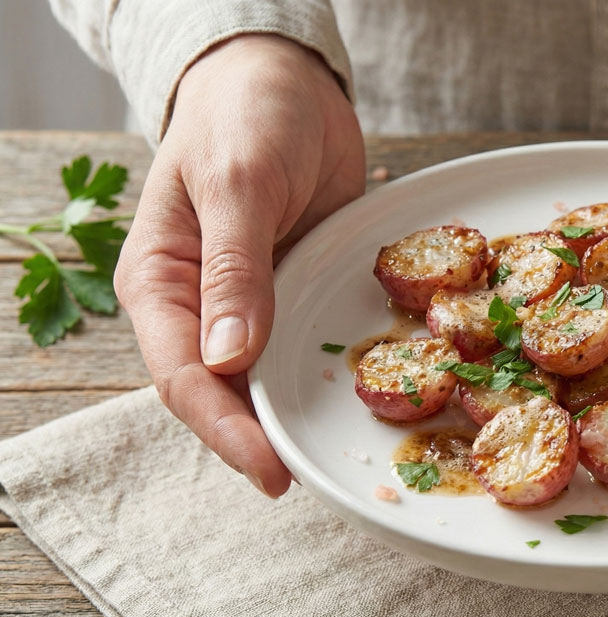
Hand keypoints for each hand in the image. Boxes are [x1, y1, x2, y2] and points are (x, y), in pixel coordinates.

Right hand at [114, 35, 364, 495]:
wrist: (285, 80)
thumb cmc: (243, 116)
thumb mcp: (236, 184)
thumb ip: (235, 269)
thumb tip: (228, 360)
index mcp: (163, 286)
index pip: (184, 379)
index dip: (226, 430)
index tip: (271, 469)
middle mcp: (205, 307)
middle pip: (227, 393)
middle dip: (264, 437)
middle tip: (315, 477)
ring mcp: (256, 303)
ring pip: (272, 375)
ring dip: (301, 410)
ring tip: (344, 451)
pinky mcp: (301, 289)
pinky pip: (313, 339)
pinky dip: (335, 367)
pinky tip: (375, 391)